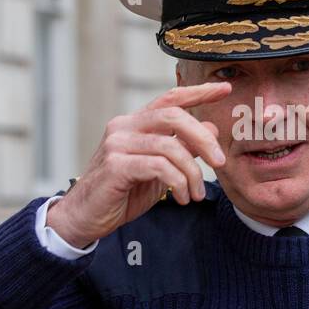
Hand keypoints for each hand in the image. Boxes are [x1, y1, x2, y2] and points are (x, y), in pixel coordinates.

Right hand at [46, 81, 230, 247]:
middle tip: (219, 162)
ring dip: (192, 173)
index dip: (198, 92)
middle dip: (203, 138)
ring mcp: (117, 144)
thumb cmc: (121, 194)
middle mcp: (124, 127)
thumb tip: (210, 131)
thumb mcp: (158, 170)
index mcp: (135, 123)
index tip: (224, 89)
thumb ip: (181, 149)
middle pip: (174, 116)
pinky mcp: (116, 165)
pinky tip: (181, 198)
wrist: (84, 218)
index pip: (170, 99)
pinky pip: (159, 166)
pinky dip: (178, 182)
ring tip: (195, 194)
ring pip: (170, 146)